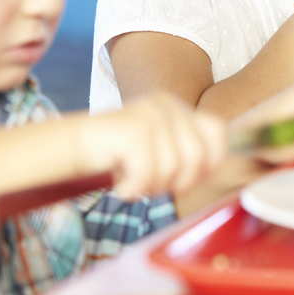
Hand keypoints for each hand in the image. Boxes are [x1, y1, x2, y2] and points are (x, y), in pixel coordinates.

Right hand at [79, 92, 226, 198]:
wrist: (73, 146)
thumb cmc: (119, 156)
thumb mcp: (161, 149)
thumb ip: (188, 152)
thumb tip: (220, 168)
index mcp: (178, 107)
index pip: (217, 131)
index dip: (212, 162)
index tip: (190, 180)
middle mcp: (167, 105)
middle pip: (198, 156)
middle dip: (180, 183)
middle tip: (154, 185)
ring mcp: (151, 115)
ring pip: (173, 169)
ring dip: (152, 188)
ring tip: (134, 182)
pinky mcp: (134, 129)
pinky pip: (148, 174)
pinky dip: (133, 189)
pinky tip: (121, 185)